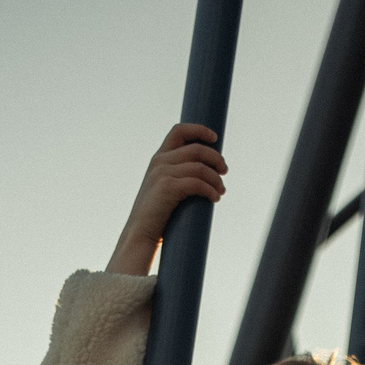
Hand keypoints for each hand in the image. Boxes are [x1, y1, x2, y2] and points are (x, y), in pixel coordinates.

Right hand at [107, 123, 226, 276]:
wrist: (140, 234)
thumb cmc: (157, 216)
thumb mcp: (166, 189)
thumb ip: (179, 177)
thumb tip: (207, 175)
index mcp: (159, 158)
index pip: (179, 131)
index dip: (200, 130)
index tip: (215, 139)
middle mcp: (160, 161)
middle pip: (196, 148)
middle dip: (216, 158)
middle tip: (224, 171)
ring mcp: (162, 173)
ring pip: (200, 167)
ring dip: (216, 179)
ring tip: (221, 191)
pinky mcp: (167, 187)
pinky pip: (197, 183)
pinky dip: (210, 190)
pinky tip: (215, 198)